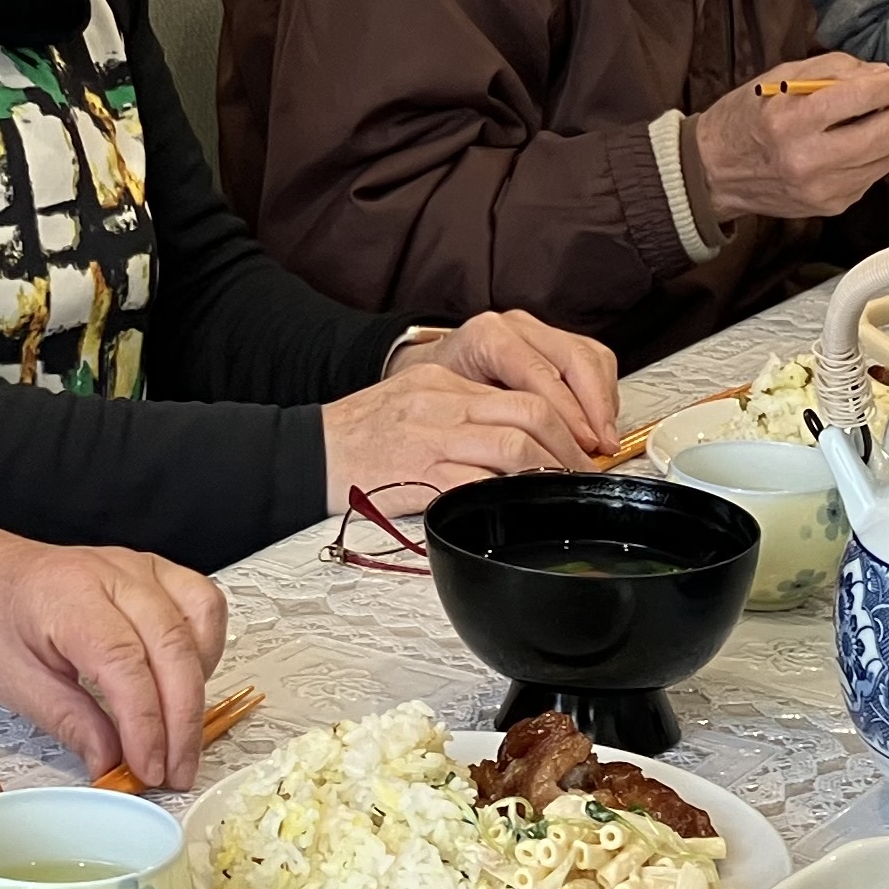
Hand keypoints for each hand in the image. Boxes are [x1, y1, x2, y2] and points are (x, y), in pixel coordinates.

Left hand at [0, 520, 225, 787]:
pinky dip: (206, 650)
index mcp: (67, 595)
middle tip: (174, 772)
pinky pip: (204, 605)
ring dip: (199, 685)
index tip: (147, 768)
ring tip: (180, 734)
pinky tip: (185, 686)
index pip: (124, 662)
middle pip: (172, 646)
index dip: (144, 723)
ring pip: (199, 621)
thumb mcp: (14, 683)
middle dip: (181, 720)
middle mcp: (112, 572)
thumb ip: (71, 723)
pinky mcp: (157, 572)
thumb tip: (114, 763)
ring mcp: (140, 567)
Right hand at [322, 362, 594, 510]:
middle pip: (531, 412)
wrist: (305, 454)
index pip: (523, 389)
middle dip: (568, 445)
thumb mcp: (414, 400)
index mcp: (443, 382)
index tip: (578, 443)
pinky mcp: (420, 477)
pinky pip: (477, 484)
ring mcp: (432, 439)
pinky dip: (508, 496)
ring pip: (513, 445)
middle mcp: (442, 403)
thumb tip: (517, 432)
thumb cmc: (357, 435)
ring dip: (548, 471)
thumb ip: (462, 408)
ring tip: (560, 490)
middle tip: (582, 470)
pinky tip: (520, 507)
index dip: (564, 419)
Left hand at [386, 312, 618, 453]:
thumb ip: (486, 426)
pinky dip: (603, 392)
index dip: (567, 411)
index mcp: (487, 337)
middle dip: (594, 407)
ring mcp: (538, 330)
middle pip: (573, 358)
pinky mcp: (555, 340)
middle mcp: (515, 327)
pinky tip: (599, 422)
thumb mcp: (451, 410)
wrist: (429, 373)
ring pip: (589, 356)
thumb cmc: (438, 394)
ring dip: (603, 401)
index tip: (582, 444)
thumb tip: (524, 456)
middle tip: (601, 446)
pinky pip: (593, 358)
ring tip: (604, 440)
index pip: (539, 372)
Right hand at [693, 59, 888, 222]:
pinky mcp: (831, 206)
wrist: (714, 172)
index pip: (860, 98)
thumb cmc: (745, 119)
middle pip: (885, 134)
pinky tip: (870, 141)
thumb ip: (833, 69)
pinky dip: (882, 155)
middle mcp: (808, 160)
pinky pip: (874, 176)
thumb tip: (880, 75)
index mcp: (790, 121)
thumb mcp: (779, 78)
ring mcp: (822, 189)